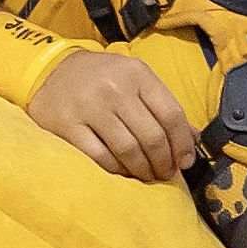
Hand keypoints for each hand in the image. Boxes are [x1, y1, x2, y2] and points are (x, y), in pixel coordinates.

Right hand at [27, 49, 194, 179]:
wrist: (52, 71)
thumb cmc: (102, 79)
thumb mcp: (135, 81)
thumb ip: (163, 106)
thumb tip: (195, 138)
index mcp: (137, 73)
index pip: (171, 114)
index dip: (182, 144)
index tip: (185, 162)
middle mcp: (115, 88)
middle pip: (152, 136)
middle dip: (164, 162)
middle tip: (165, 174)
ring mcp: (90, 106)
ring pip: (128, 149)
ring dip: (143, 169)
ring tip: (147, 176)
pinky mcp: (68, 125)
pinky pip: (100, 157)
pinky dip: (116, 170)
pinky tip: (122, 172)